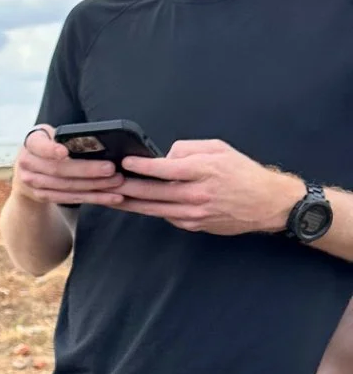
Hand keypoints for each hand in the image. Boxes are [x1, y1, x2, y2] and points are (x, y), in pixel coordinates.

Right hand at [12, 126, 125, 207]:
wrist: (27, 169)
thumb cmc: (48, 146)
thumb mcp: (50, 135)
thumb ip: (65, 138)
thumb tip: (99, 141)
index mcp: (30, 144)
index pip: (40, 146)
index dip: (51, 150)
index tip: (64, 152)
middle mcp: (27, 164)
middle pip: (58, 169)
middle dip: (87, 170)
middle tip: (110, 169)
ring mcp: (33, 183)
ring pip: (66, 186)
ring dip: (93, 186)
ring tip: (116, 183)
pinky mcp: (42, 196)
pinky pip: (69, 198)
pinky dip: (92, 198)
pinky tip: (110, 197)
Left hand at [119, 139, 301, 234]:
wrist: (267, 203)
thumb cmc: (243, 172)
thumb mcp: (220, 149)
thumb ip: (189, 149)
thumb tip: (164, 156)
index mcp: (204, 170)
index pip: (165, 169)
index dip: (142, 166)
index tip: (124, 162)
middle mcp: (197, 194)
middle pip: (153, 192)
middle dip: (126, 187)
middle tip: (106, 182)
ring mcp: (194, 213)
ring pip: (153, 208)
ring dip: (129, 203)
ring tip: (110, 197)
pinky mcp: (193, 225)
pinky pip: (166, 216)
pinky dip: (150, 209)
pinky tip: (135, 205)